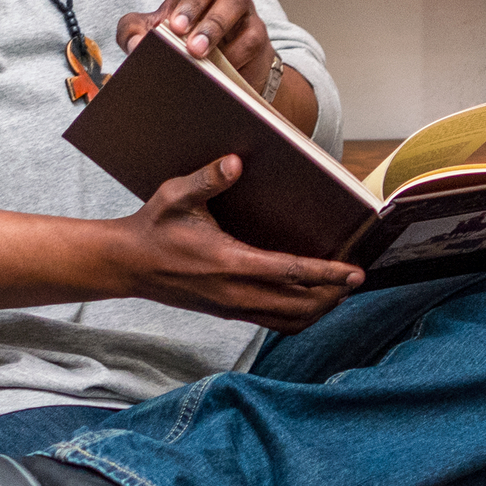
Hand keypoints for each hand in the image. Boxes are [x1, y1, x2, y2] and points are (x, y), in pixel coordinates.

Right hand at [94, 156, 359, 330]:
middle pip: (300, 304)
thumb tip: (236, 161)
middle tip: (356, 280)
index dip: (328, 274)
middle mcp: (236, 292)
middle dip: (333, 295)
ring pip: (289, 321)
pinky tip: (310, 304)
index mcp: (229, 262)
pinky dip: (298, 318)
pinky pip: (274, 323)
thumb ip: (207, 178)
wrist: (128, 265)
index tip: (355, 272)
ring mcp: (233, 307)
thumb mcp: (176, 196)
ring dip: (319, 309)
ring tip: (340, 293)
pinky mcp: (229, 313)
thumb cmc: (154, 227)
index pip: (291, 272)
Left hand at [119, 0, 284, 117]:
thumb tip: (134, 44)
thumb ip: (133, 32)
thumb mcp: (153, 35)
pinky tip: (221, 68)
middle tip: (190, 46)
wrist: (220, 70)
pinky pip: (251, 42)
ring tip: (201, 55)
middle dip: (208, 21)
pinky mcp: (258, 38)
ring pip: (242, 18)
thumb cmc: (184, 44)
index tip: (173, 27)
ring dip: (221, 35)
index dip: (189, 5)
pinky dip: (236, 55)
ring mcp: (246, 17)